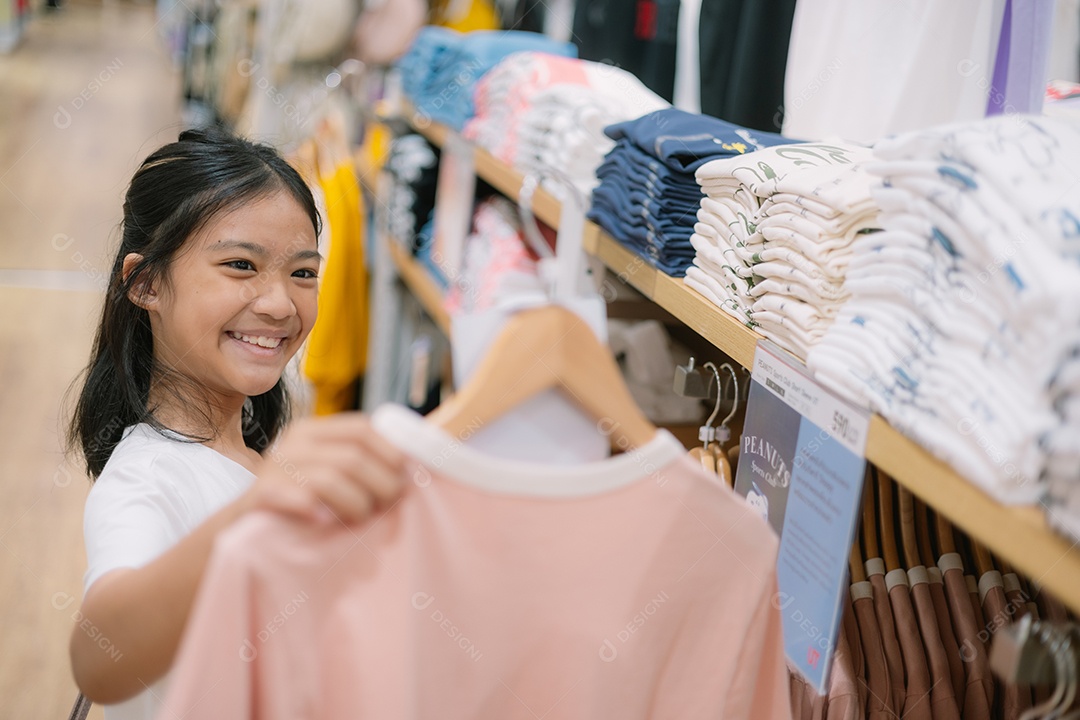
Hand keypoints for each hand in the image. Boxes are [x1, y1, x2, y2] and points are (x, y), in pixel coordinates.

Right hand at [240, 413, 406, 524]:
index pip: (362, 428)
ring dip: (357, 504)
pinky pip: (298, 498)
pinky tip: (325, 521)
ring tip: (360, 517)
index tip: (405, 475)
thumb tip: (410, 465)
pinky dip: (316, 511)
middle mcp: (293, 442)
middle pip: (353, 457)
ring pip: (332, 479)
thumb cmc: (297, 500)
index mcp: (313, 431)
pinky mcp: (260, 496)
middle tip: (387, 504)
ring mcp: (275, 467)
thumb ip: (359, 462)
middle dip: (381, 484)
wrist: (238, 525)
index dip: (391, 451)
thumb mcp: (326, 471)